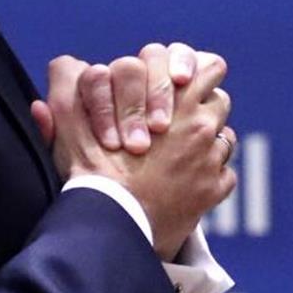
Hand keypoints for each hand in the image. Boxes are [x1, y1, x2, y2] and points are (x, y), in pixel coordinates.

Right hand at [39, 52, 236, 259]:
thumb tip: (68, 65)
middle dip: (203, 106)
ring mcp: (210, 159)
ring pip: (224, 135)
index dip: (196, 72)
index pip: (210, 66)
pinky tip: (183, 184)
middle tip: (178, 119)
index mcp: (179, 99)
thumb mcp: (72, 121)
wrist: (109, 226)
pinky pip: (224, 173)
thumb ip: (68, 84)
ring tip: (177, 153)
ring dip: (206, 140)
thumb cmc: (90, 172)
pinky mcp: (213, 190)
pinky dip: (208, 176)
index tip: (180, 84)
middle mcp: (202, 125)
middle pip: (220, 98)